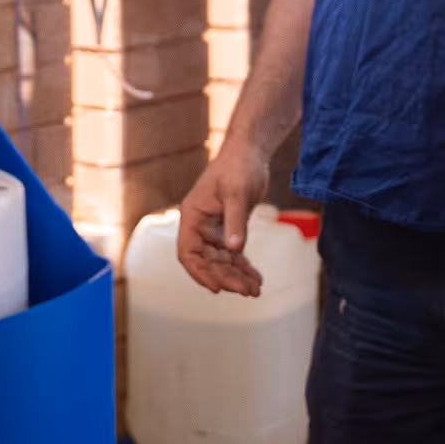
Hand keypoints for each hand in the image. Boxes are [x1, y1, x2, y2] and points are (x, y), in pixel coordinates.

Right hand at [175, 147, 269, 296]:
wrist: (250, 152)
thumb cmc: (238, 166)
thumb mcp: (236, 193)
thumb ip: (235, 221)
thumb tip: (234, 249)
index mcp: (192, 217)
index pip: (188, 253)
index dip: (200, 272)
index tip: (217, 288)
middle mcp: (200, 227)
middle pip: (208, 261)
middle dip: (226, 278)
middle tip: (248, 291)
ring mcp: (214, 230)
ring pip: (222, 262)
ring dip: (237, 276)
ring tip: (256, 289)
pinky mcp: (230, 230)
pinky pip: (234, 255)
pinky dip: (244, 267)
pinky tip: (256, 279)